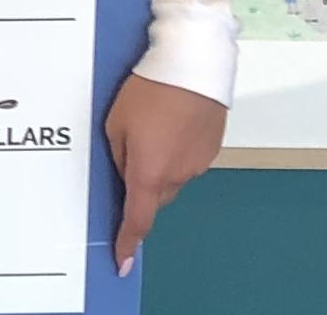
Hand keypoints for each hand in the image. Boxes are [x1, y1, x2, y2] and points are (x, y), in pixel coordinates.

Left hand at [104, 73, 226, 276]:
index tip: (123, 260)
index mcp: (149, 173)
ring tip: (154, 126)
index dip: (128, 242)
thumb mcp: (116, 124)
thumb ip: (119, 158)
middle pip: (155, 196)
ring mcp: (197, 164)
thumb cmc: (150, 91)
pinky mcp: (211, 150)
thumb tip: (128, 174)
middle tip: (131, 150)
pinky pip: (187, 160)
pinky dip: (177, 150)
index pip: (138, 219)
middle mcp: (177, 175)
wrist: (193, 66)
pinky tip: (172, 123)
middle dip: (142, 183)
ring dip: (160, 163)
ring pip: (172, 177)